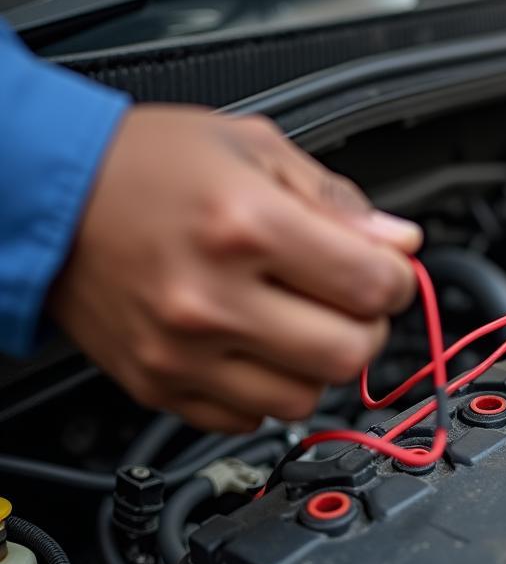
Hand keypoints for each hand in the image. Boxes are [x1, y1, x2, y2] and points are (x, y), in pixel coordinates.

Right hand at [48, 106, 421, 431]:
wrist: (47, 195)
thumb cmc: (145, 164)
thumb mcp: (253, 146)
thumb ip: (335, 198)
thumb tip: (400, 242)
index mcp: (246, 225)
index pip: (372, 285)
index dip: (400, 278)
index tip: (390, 269)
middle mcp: (213, 298)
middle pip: (348, 353)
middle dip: (369, 325)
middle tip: (351, 299)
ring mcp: (181, 352)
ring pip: (303, 399)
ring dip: (320, 363)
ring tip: (300, 321)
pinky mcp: (157, 385)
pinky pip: (246, 418)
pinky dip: (267, 389)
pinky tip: (256, 345)